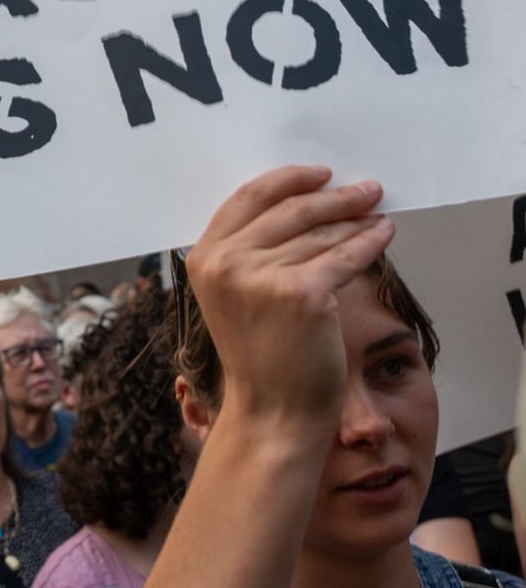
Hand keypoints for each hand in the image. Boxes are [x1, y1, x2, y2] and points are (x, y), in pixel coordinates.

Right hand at [184, 165, 393, 434]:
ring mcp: (261, 276)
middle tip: (365, 188)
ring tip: (377, 212)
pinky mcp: (301, 293)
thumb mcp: (236, 295)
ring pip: (320, 233)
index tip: (320, 174)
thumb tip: (303, 205)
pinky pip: (343, 256)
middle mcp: (226, 262)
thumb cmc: (261, 356)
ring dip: (355, 218)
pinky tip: (383, 233)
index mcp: (204, 257)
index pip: (248, 198)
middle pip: (289, 208)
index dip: (287, 180)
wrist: (273, 412)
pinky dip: (369, 242)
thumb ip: (250, 252)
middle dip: (333, 196)